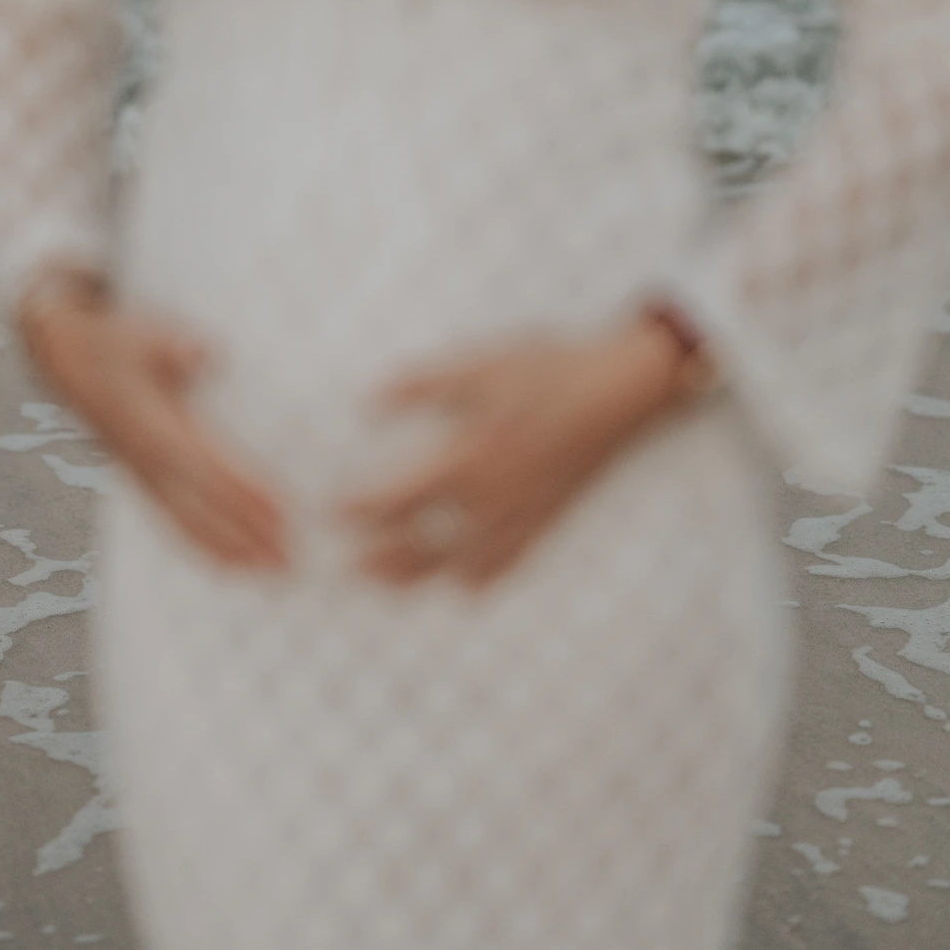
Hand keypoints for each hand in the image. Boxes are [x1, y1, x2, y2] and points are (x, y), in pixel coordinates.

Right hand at [17, 267, 285, 571]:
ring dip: (231, 553)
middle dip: (245, 538)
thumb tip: (203, 354)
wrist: (69, 360)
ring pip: (187, 526)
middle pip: (199, 510)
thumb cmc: (117, 342)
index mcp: (148, 426)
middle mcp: (146, 461)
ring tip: (275, 575)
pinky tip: (236, 568)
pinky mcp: (147, 483)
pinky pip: (176, 525)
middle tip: (291, 562)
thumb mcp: (139, 334)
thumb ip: (171, 345)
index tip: (280, 512)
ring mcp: (144, 477)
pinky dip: (205, 549)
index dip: (240, 490)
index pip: (202, 465)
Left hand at [339, 314, 704, 589]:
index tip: (328, 514)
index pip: (397, 500)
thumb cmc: (548, 370)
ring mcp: (520, 515)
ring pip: (461, 564)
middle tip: (347, 567)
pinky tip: (464, 585)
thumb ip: (420, 385)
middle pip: (423, 546)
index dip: (358, 511)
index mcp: (467, 458)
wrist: (621, 390)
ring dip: (420, 576)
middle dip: (381, 559)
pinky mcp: (546, 518)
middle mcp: (489, 499)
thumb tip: (368, 402)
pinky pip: (509, 562)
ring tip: (388, 581)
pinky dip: (481, 577)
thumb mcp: (479, 364)